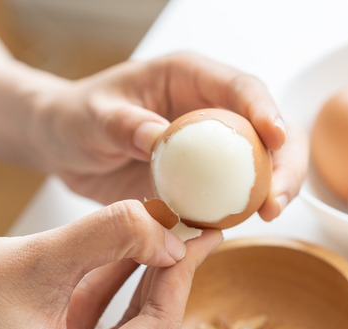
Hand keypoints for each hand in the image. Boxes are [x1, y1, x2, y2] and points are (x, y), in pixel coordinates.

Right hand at [0, 200, 222, 328]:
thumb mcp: (35, 259)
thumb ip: (111, 237)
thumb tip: (166, 230)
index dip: (181, 275)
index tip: (200, 234)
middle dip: (166, 279)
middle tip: (188, 232)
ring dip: (139, 283)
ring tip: (162, 235)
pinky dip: (108, 294)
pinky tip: (125, 254)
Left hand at [30, 52, 307, 220]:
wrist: (63, 145)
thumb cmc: (75, 116)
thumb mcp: (92, 115)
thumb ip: (123, 123)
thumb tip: (160, 137)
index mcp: (190, 79)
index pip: (241, 88)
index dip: (265, 111)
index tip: (276, 138)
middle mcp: (210, 110)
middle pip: (267, 131)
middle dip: (284, 162)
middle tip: (275, 198)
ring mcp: (210, 149)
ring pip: (260, 166)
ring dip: (271, 190)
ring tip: (267, 215)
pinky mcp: (202, 181)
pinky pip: (229, 197)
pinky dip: (236, 213)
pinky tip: (228, 230)